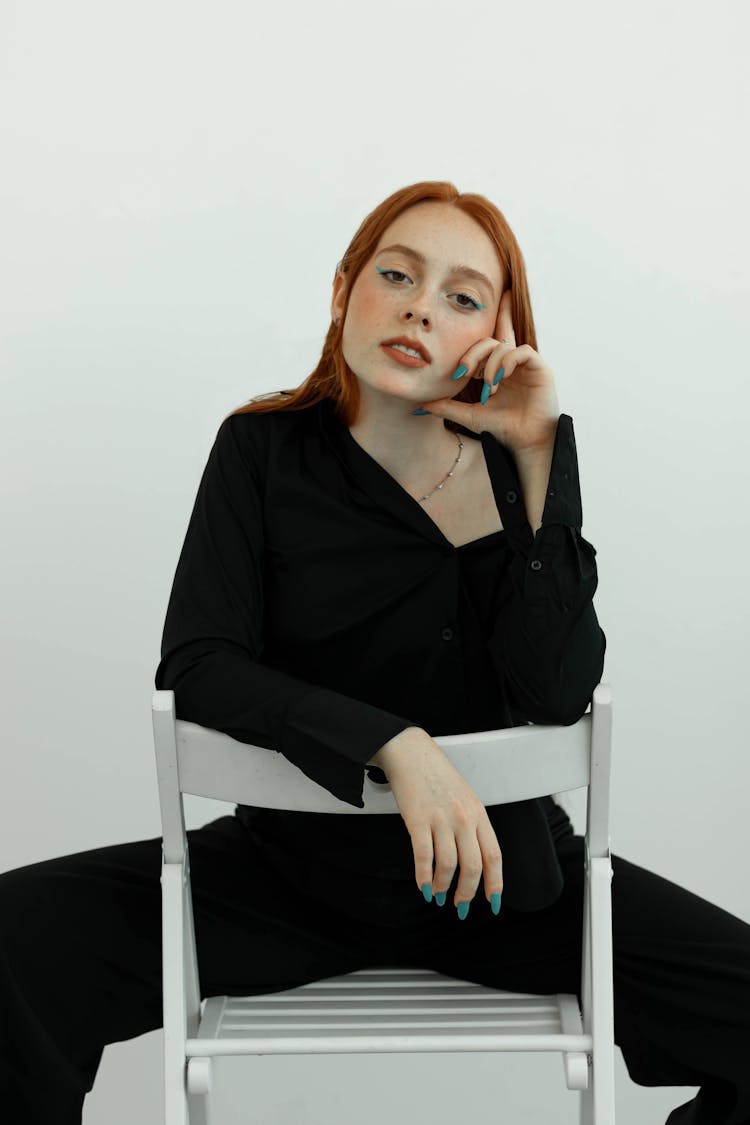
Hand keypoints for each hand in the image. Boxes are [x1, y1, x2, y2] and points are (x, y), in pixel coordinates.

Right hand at [375, 727, 502, 915]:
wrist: (411, 753)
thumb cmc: (437, 776)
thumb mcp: (465, 797)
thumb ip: (472, 826)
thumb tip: (474, 861)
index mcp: (478, 813)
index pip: (494, 856)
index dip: (495, 884)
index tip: (493, 902)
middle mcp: (463, 818)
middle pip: (473, 866)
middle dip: (467, 893)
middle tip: (460, 905)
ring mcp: (441, 819)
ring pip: (448, 866)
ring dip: (443, 887)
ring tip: (438, 894)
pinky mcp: (417, 820)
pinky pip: (423, 857)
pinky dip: (424, 877)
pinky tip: (423, 885)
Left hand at [416, 288, 560, 453]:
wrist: (524, 442)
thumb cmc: (500, 428)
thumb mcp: (468, 414)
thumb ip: (446, 406)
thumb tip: (419, 405)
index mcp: (495, 369)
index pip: (486, 343)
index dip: (471, 343)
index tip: (458, 367)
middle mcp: (511, 363)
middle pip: (488, 342)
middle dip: (472, 354)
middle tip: (463, 372)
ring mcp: (525, 364)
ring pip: (502, 346)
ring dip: (490, 366)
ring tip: (489, 388)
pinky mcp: (540, 368)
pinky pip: (522, 351)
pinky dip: (508, 361)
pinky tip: (501, 377)